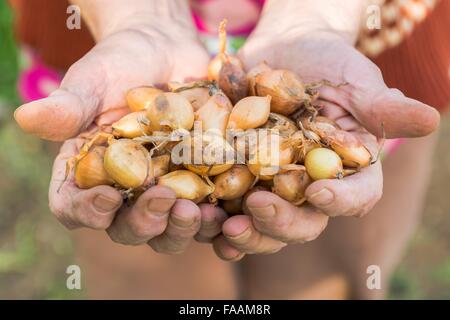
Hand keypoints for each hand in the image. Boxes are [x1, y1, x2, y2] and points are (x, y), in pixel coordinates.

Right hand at [15, 2, 213, 252]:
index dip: (87, 212)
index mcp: (89, 174)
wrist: (167, 51)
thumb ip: (68, 105)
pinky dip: (217, 216)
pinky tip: (228, 206)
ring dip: (183, 229)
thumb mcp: (93, 80)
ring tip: (199, 211)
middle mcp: (126, 192)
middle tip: (165, 201)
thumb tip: (25, 116)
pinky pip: (208, 212)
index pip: (75, 207)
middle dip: (144, 223)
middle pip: (127, 228)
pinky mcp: (200, 185)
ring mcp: (166, 192)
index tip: (108, 198)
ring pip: (169, 231)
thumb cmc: (121, 64)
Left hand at [211, 17, 439, 259]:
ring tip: (226, 227)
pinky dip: (214, 220)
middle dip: (283, 223)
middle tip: (259, 208)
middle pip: (304, 223)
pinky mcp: (237, 179)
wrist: (283, 52)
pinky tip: (201, 219)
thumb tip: (429, 120)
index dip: (340, 201)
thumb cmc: (326, 65)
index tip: (319, 193)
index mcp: (345, 170)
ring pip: (264, 227)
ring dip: (246, 234)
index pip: (354, 196)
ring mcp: (272, 187)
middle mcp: (309, 188)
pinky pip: (227, 210)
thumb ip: (380, 107)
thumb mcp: (353, 81)